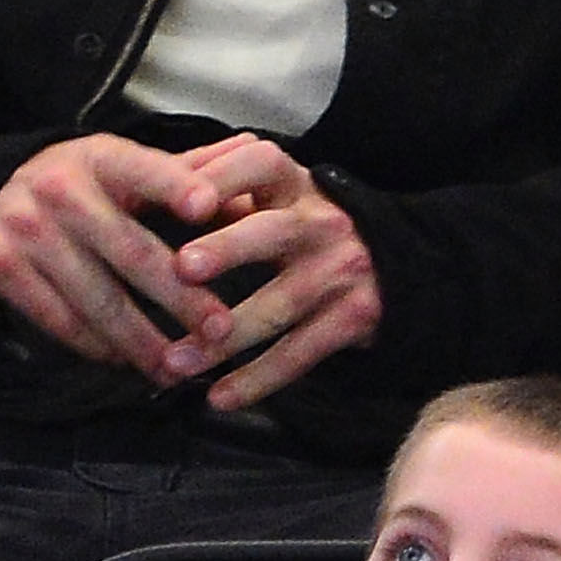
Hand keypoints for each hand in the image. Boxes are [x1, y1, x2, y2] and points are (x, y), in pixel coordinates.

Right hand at [0, 132, 251, 378]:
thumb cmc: (79, 185)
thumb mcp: (123, 166)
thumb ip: (187, 172)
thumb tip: (254, 163)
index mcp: (100, 157)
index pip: (145, 170)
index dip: (176, 186)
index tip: (208, 207)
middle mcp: (59, 189)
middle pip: (130, 251)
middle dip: (180, 296)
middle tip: (221, 330)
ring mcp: (25, 229)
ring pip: (95, 297)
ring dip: (141, 340)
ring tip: (178, 367)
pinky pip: (59, 319)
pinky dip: (97, 346)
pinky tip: (126, 362)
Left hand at [159, 137, 383, 407]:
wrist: (403, 263)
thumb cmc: (311, 229)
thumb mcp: (282, 196)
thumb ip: (227, 188)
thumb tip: (157, 186)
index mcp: (294, 184)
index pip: (259, 163)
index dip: (223, 177)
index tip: (185, 199)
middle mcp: (321, 222)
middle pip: (271, 233)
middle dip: (227, 249)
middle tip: (181, 268)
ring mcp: (340, 271)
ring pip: (279, 305)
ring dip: (223, 339)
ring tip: (176, 362)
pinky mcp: (355, 317)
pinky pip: (301, 352)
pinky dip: (258, 379)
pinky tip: (221, 397)